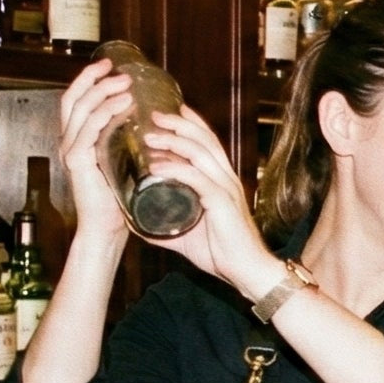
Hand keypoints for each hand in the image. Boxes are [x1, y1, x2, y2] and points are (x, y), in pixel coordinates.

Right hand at [59, 56, 134, 241]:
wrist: (106, 230)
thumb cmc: (118, 201)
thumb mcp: (122, 164)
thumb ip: (127, 143)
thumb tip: (152, 122)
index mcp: (77, 140)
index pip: (76, 101)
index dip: (89, 80)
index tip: (111, 66)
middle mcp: (69, 142)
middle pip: (74, 98)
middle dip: (95, 79)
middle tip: (119, 70)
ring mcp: (71, 151)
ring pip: (81, 109)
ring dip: (104, 92)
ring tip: (125, 85)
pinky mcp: (77, 162)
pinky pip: (89, 130)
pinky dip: (106, 113)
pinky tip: (123, 105)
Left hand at [139, 102, 274, 290]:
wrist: (248, 272)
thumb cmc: (223, 254)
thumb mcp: (186, 235)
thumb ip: (164, 226)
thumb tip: (135, 223)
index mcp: (223, 180)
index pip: (208, 143)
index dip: (191, 124)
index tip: (170, 111)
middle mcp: (227, 178)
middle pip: (204, 139)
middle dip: (179, 123)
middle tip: (154, 114)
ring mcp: (226, 188)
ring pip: (199, 152)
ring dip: (173, 140)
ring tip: (150, 136)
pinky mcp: (222, 202)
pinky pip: (196, 178)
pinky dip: (174, 169)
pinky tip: (156, 166)